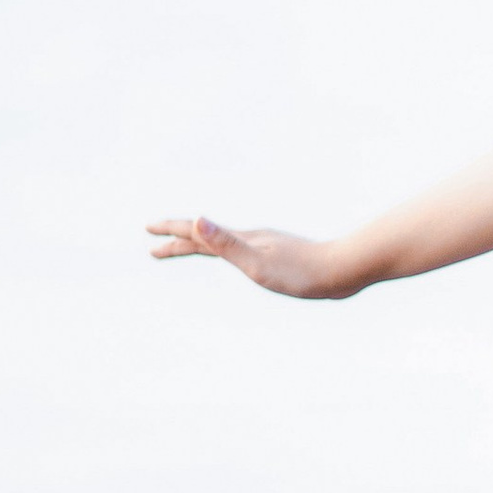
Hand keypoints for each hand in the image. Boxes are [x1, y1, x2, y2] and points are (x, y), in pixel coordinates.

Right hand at [145, 215, 344, 297]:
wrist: (345, 269)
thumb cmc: (302, 273)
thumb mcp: (258, 263)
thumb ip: (226, 243)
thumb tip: (197, 219)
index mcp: (243, 239)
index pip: (198, 232)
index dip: (172, 232)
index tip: (148, 230)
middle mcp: (252, 238)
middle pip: (207, 236)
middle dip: (178, 240)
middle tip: (154, 243)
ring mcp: (267, 245)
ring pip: (224, 243)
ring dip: (202, 244)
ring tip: (190, 247)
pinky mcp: (281, 256)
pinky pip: (243, 252)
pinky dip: (228, 252)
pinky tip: (238, 257)